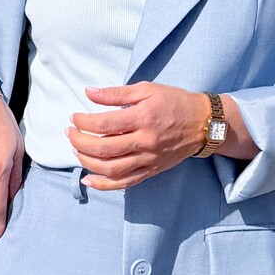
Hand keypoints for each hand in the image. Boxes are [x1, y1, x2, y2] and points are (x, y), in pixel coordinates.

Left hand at [66, 83, 211, 189]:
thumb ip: (116, 93)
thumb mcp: (147, 89)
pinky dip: (103, 184)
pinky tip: (88, 180)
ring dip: (87, 162)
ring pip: (111, 168)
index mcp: (143, 118)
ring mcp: (148, 159)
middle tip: (70, 133)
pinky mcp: (151, 170)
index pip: (104, 124)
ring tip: (76, 151)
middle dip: (80, 142)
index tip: (75, 118)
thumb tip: (88, 92)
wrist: (203, 124)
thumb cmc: (174, 102)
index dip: (83, 122)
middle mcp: (145, 141)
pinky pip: (124, 183)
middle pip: (103, 148)